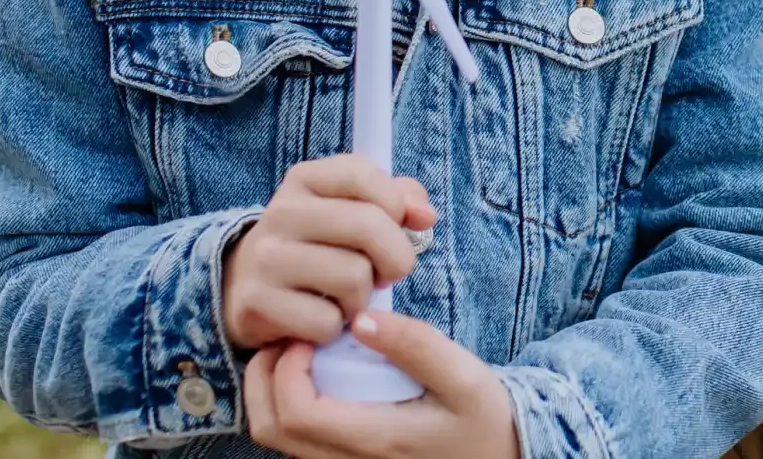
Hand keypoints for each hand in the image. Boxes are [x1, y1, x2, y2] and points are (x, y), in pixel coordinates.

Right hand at [223, 153, 437, 351]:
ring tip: (346, 296)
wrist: (242, 286)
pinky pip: (327, 321)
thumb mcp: (349, 211)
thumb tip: (425, 215)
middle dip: (394, 258)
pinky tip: (319, 319)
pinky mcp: (257, 302)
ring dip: (362, 298)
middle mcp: (280, 212)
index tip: (395, 226)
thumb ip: (395, 201)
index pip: (363, 174)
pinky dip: (333, 328)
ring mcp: (266, 258)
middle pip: (367, 226)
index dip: (394, 204)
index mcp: (305, 180)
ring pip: (353, 278)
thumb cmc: (316, 247)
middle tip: (385, 274)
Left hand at [245, 311, 517, 458]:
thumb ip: (415, 345)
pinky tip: (315, 373)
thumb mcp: (465, 376)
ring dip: (271, 390)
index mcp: (376, 440)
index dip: (286, 370)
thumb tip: (362, 317)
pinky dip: (286, 403)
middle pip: (269, 429)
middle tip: (289, 338)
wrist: (499, 455)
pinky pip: (295, 438)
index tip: (310, 335)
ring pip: (275, 437)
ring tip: (299, 352)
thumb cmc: (484, 417)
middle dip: (263, 377)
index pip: (296, 414)